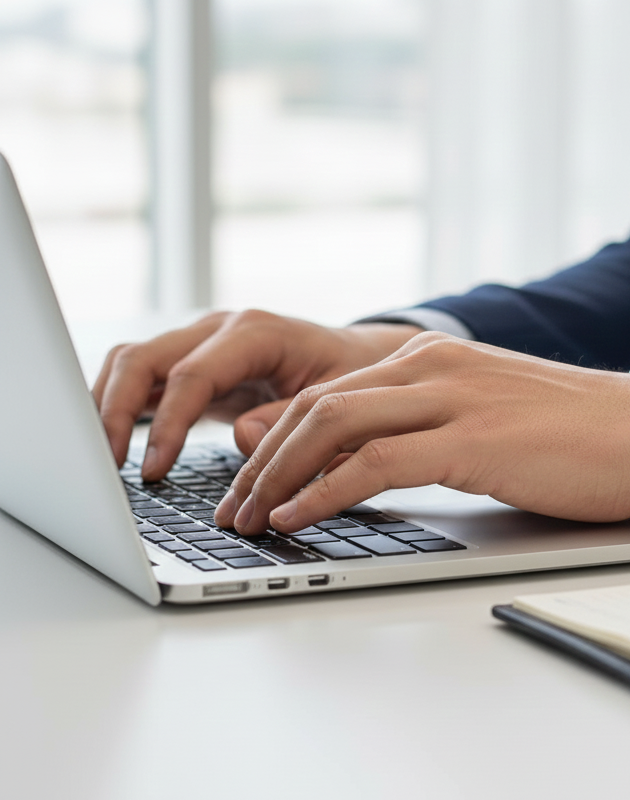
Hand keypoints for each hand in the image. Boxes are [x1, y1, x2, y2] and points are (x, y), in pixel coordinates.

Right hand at [92, 311, 423, 478]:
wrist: (359, 358)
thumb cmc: (353, 376)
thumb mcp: (338, 397)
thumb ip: (291, 418)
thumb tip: (242, 438)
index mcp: (256, 332)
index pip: (192, 374)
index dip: (168, 423)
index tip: (154, 469)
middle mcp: (219, 330)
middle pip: (143, 357)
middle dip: (115, 409)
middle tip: (107, 466)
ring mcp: (201, 344)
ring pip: (131, 363)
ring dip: (107, 407)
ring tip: (100, 461)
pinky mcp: (193, 366)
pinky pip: (143, 379)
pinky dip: (121, 408)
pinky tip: (114, 446)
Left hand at [215, 332, 629, 533]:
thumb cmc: (573, 436)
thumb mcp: (482, 420)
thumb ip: (423, 431)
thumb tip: (362, 467)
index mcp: (433, 358)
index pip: (330, 391)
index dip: (277, 438)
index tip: (249, 480)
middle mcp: (434, 365)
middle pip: (317, 406)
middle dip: (263, 460)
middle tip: (234, 507)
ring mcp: (452, 396)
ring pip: (333, 426)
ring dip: (279, 476)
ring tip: (251, 519)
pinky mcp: (473, 438)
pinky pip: (375, 462)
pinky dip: (325, 491)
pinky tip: (298, 518)